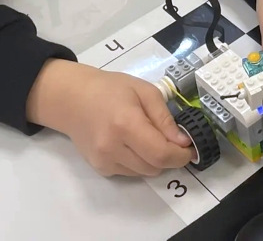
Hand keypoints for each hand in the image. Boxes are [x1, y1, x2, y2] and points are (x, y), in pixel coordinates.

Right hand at [26, 59, 191, 176]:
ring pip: (144, 173)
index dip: (180, 155)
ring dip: (155, 161)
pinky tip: (132, 143)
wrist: (71, 99)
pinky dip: (139, 162)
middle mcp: (113, 147)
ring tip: (149, 137)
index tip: (190, 148)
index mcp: (126, 124)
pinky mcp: (100, 168)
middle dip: (170, 157)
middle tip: (173, 140)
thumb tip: (183, 141)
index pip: (161, 153)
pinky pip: (130, 172)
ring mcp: (104, 161)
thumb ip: (164, 118)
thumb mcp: (144, 91)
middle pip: (154, 167)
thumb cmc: (110, 88)